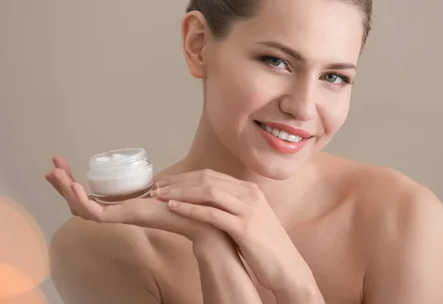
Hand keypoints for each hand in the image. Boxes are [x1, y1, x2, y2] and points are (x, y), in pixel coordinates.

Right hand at [44, 156, 227, 247]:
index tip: (60, 164)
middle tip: (51, 165)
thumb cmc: (186, 205)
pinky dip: (83, 201)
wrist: (201, 220)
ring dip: (67, 189)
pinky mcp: (124, 220)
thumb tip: (153, 182)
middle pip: (80, 202)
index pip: (90, 196)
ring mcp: (119, 218)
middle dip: (63, 183)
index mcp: (123, 207)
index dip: (73, 182)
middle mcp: (117, 213)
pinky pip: (96, 214)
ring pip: (82, 208)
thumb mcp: (166, 191)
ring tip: (56, 173)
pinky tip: (75, 187)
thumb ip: (155, 188)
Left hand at [151, 169, 316, 294]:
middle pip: (207, 179)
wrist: (287, 267)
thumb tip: (206, 204)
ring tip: (159, 196)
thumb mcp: (249, 219)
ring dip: (180, 192)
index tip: (165, 182)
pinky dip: (191, 209)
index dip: (185, 177)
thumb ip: (231, 207)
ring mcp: (248, 209)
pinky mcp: (245, 228)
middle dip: (178, 181)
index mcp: (248, 190)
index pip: (211, 175)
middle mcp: (249, 194)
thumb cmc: (265, 247)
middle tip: (155, 187)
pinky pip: (213, 213)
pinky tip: (174, 208)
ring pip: (208, 192)